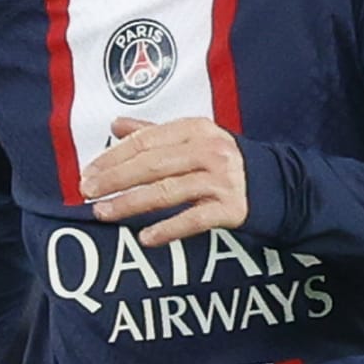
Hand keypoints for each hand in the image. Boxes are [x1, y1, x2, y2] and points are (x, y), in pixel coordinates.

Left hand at [79, 115, 248, 247]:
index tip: (90, 171)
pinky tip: (145, 238)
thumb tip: (115, 125)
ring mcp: (222, 180)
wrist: (276, 184)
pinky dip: (168, 229)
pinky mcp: (231, 209)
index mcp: (196, 129)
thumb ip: (154, 133)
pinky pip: (194, 220)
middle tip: (87, 192)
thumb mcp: (194, 138)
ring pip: (168, 192)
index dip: (114, 156)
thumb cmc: (224, 161)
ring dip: (131, 204)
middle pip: (153, 165)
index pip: (146, 140)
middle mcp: (209, 151)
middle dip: (116, 179)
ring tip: (103, 213)